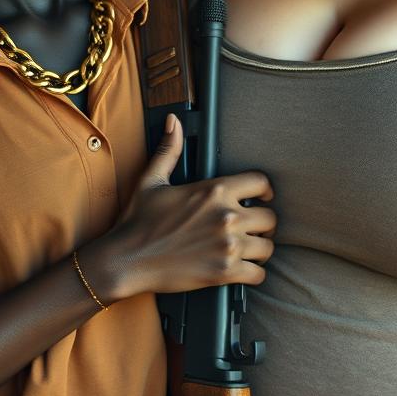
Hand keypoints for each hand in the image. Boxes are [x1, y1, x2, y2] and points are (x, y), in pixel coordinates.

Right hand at [87, 115, 276, 299]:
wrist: (126, 259)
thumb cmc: (138, 221)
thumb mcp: (152, 180)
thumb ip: (169, 150)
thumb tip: (172, 121)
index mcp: (214, 190)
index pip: (261, 183)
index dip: (265, 191)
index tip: (262, 199)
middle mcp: (226, 216)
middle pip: (270, 218)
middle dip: (263, 225)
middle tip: (254, 230)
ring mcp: (227, 245)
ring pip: (267, 247)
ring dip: (259, 250)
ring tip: (249, 251)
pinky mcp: (224, 272)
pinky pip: (258, 274)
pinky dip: (253, 274)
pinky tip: (243, 270)